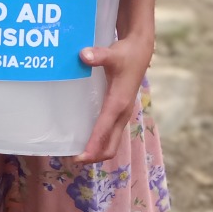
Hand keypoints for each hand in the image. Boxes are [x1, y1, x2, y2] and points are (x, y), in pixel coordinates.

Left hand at [76, 31, 153, 162]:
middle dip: (93, 156)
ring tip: (76, 154)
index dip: (92, 147)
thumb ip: (98, 55)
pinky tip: (85, 138)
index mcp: (118, 103)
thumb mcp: (112, 53)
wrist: (140, 51)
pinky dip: (100, 142)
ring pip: (111, 143)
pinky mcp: (121, 111)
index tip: (78, 158)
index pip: (103, 131)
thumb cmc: (125, 54)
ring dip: (97, 151)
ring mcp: (122, 114)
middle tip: (72, 160)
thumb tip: (83, 55)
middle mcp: (122, 113)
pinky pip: (111, 134)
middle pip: (110, 146)